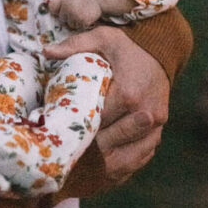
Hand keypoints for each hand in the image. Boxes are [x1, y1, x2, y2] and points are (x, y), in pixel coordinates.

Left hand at [44, 25, 169, 182]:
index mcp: (129, 93)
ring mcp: (155, 128)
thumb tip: (45, 52)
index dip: (77, 128)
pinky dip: (122, 168)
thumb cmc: (127, 48)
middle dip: (88, 149)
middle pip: (109, 144)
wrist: (161, 54)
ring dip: (104, 165)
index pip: (96, 122)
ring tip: (82, 166)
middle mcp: (145, 114)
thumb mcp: (102, 38)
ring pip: (126, 160)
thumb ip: (74, 45)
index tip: (60, 131)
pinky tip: (103, 169)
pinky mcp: (158, 135)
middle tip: (66, 152)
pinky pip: (140, 160)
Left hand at [48, 0, 101, 29]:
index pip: (52, 8)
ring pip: (71, 25)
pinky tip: (87, 18)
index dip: (57, 10)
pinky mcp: (82, 21)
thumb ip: (62, 2)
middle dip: (68, 17)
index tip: (61, 11)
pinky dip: (83, 24)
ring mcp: (75, 15)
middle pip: (62, 18)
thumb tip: (51, 11)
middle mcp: (68, 7)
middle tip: (77, 11)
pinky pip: (79, 27)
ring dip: (76, 22)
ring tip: (83, 14)